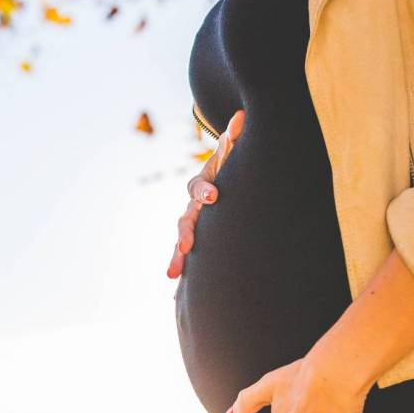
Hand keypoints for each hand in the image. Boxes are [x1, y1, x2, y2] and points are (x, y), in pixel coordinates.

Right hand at [167, 109, 244, 278]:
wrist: (220, 185)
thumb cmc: (230, 170)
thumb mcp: (233, 155)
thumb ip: (235, 140)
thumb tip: (241, 115)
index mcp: (203, 185)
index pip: (200, 186)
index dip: (206, 191)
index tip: (215, 197)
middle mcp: (193, 207)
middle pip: (185, 220)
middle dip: (185, 234)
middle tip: (186, 247)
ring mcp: (192, 226)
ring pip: (181, 243)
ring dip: (177, 258)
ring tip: (172, 275)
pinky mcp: (195, 243)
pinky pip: (187, 260)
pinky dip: (184, 276)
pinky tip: (176, 297)